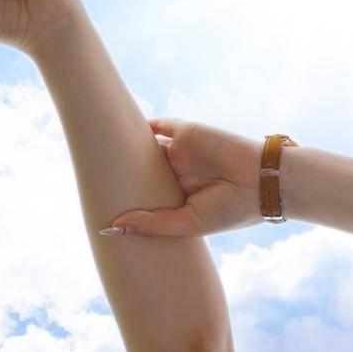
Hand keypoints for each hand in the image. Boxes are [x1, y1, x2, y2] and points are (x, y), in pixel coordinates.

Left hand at [106, 118, 260, 237]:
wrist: (264, 180)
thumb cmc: (232, 209)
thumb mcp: (187, 223)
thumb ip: (152, 223)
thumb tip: (112, 227)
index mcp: (181, 194)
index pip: (146, 191)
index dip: (124, 193)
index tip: (97, 201)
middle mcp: (180, 171)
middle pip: (141, 167)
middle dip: (120, 168)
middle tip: (88, 173)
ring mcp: (183, 150)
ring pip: (146, 144)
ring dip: (125, 143)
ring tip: (95, 144)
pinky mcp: (187, 131)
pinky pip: (159, 124)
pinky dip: (139, 123)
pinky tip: (115, 123)